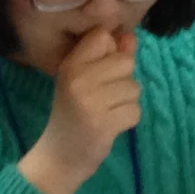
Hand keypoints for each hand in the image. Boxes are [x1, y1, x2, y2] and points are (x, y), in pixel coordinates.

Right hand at [21, 28, 141, 193]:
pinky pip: (135, 111)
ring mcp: (91, 102)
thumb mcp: (83, 80)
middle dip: (123, 80)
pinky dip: (128, 120)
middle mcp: (79, 79)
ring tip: (107, 112)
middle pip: (125, 61)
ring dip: (127, 102)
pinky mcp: (104, 124)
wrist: (59, 158)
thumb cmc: (73, 115)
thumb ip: (109, 57)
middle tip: (105, 97)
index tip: (102, 69)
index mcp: (70, 65)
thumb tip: (130, 36)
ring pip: (134, 87)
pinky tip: (112, 125)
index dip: (112, 50)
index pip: (103, 36)